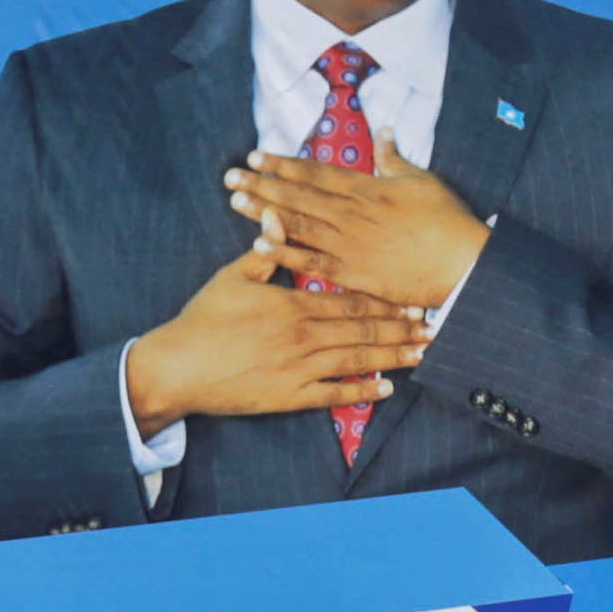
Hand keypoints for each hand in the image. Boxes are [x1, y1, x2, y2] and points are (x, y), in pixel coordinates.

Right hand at [123, 242, 430, 432]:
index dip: (385, 300)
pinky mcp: (291, 397)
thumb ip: (264, 250)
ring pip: (357, 360)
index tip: (412, 297)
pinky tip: (386, 388)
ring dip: (393, 357)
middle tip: (433, 326)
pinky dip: (362, 391)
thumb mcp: (232, 277)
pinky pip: (335, 394)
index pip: (351, 300)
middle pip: (364, 330)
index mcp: (294, 304)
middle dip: (401, 328)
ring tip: (422, 353)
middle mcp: (305, 336)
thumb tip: (276, 214)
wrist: (179, 367)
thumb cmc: (204, 319)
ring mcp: (301, 369)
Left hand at [227, 148, 489, 311]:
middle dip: (262, 184)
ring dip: (264, 212)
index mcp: (366, 188)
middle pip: (298, 195)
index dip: (283, 164)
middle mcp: (351, 213)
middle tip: (231, 176)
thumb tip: (384, 132)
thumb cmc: (447, 221)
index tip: (256, 156)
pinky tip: (260, 245)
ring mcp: (349, 244)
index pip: (315, 172)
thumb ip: (394, 159)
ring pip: (298, 224)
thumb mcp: (422, 180)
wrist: (463, 264)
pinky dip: (286, 253)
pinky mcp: (353, 274)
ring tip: (236, 203)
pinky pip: (312, 262)